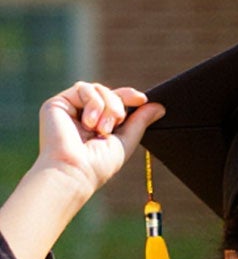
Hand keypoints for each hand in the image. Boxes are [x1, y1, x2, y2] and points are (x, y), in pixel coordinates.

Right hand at [34, 83, 159, 201]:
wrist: (75, 170)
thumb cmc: (99, 164)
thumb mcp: (126, 141)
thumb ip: (140, 122)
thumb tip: (159, 106)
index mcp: (98, 123)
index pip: (115, 101)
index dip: (129, 96)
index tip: (142, 99)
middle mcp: (83, 115)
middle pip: (108, 92)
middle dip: (118, 105)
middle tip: (116, 123)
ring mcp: (70, 108)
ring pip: (97, 88)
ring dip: (107, 106)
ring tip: (102, 129)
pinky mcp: (57, 103)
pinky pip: (83, 88)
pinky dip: (93, 103)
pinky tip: (89, 123)